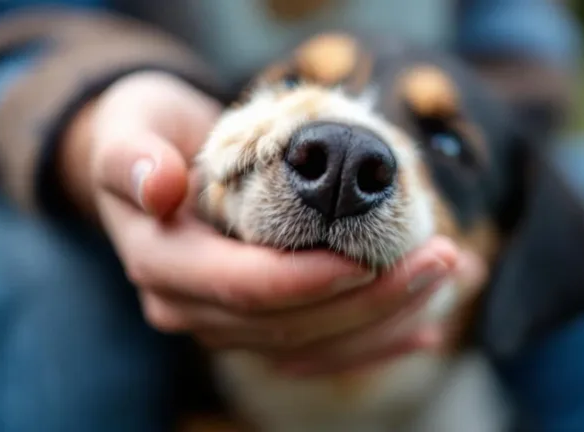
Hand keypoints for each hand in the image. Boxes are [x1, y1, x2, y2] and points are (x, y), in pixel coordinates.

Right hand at [58, 71, 485, 371]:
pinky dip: (374, 343)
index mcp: (162, 265)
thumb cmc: (148, 134)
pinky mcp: (256, 326)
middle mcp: (190, 309)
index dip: (310, 281)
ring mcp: (224, 325)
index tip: (371, 257)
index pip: (244, 288)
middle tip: (441, 258)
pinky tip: (424, 330)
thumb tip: (160, 185)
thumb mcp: (131, 125)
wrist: (157, 165)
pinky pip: (319, 350)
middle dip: (371, 300)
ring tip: (451, 279)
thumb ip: (132, 157)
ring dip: (387, 320)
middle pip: (290, 326)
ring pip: (314, 346)